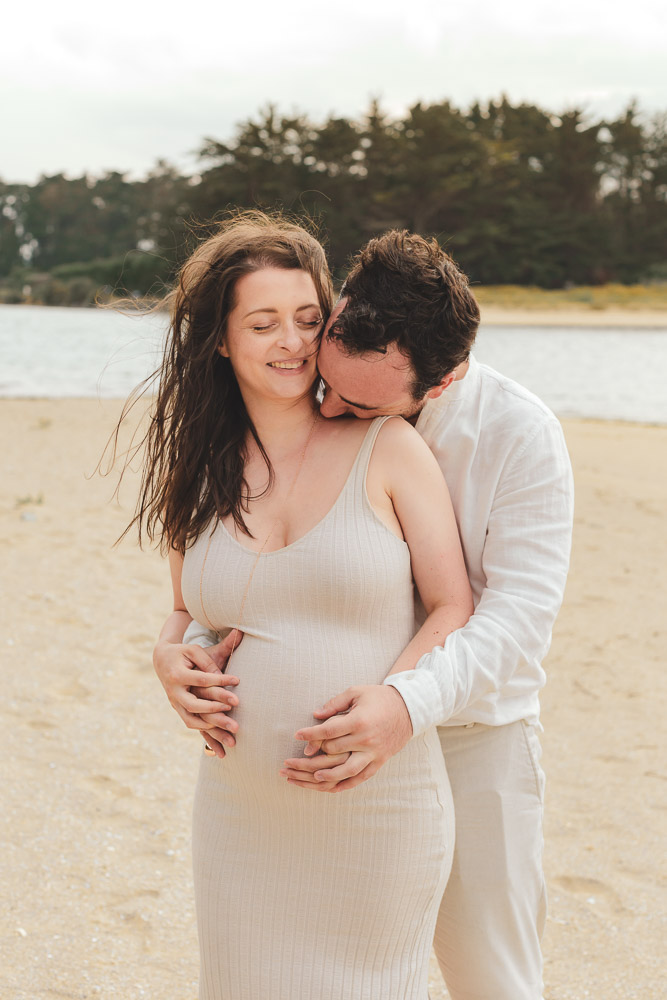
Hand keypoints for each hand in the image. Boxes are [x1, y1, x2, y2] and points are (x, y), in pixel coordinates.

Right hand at [152, 630, 242, 757]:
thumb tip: (225, 675)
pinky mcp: (178, 709)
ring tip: (231, 738)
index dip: (220, 680)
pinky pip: (191, 724)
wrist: (161, 660)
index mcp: (177, 675)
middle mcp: (174, 692)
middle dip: (215, 711)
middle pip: (194, 706)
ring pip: (191, 720)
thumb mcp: (193, 651)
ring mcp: (175, 703)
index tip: (238, 680)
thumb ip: (209, 662)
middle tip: (234, 715)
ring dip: (211, 730)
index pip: (202, 680)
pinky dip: (205, 734)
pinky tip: (219, 745)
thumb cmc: (182, 653)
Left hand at [288, 685, 412, 791]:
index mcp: (359, 721)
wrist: (409, 709)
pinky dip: (346, 784)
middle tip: (300, 755)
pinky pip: (361, 778)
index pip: (328, 731)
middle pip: (334, 751)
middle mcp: (366, 740)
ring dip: (327, 775)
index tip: (297, 734)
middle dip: (315, 753)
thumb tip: (315, 715)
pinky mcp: (379, 762)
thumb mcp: (356, 692)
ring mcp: (373, 753)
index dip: (310, 733)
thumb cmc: (379, 698)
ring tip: (313, 776)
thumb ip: (335, 703)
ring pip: (346, 771)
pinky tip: (332, 787)